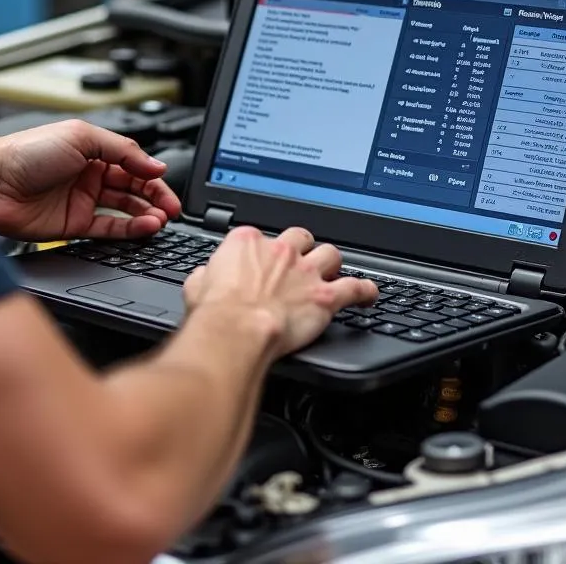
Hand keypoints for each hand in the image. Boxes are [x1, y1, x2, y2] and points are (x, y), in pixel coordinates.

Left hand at [0, 121, 181, 242]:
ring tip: (161, 219)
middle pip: (133, 188)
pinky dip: (128, 230)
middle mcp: (89, 176)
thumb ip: (122, 150)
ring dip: (145, 214)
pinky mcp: (73, 226)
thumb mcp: (81, 137)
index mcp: (92, 150)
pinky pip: (108, 229)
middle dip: (156, 197)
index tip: (166, 181)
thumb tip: (154, 164)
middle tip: (173, 207)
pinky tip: (144, 227)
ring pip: (124, 210)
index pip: (133, 163)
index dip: (151, 173)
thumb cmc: (27, 152)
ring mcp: (82, 201)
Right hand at [182, 227, 378, 356]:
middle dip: (302, 248)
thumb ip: (206, 275)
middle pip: (300, 237)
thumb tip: (205, 278)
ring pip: (330, 254)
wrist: (236, 330)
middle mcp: (280, 250)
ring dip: (331, 263)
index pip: (259, 236)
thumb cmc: (215, 313)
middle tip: (300, 261)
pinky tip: (368, 294)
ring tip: (332, 271)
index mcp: (247, 242)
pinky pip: (355, 288)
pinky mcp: (325, 296)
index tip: (261, 263)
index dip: (262, 251)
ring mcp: (305, 271)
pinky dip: (364, 291)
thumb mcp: (196, 286)